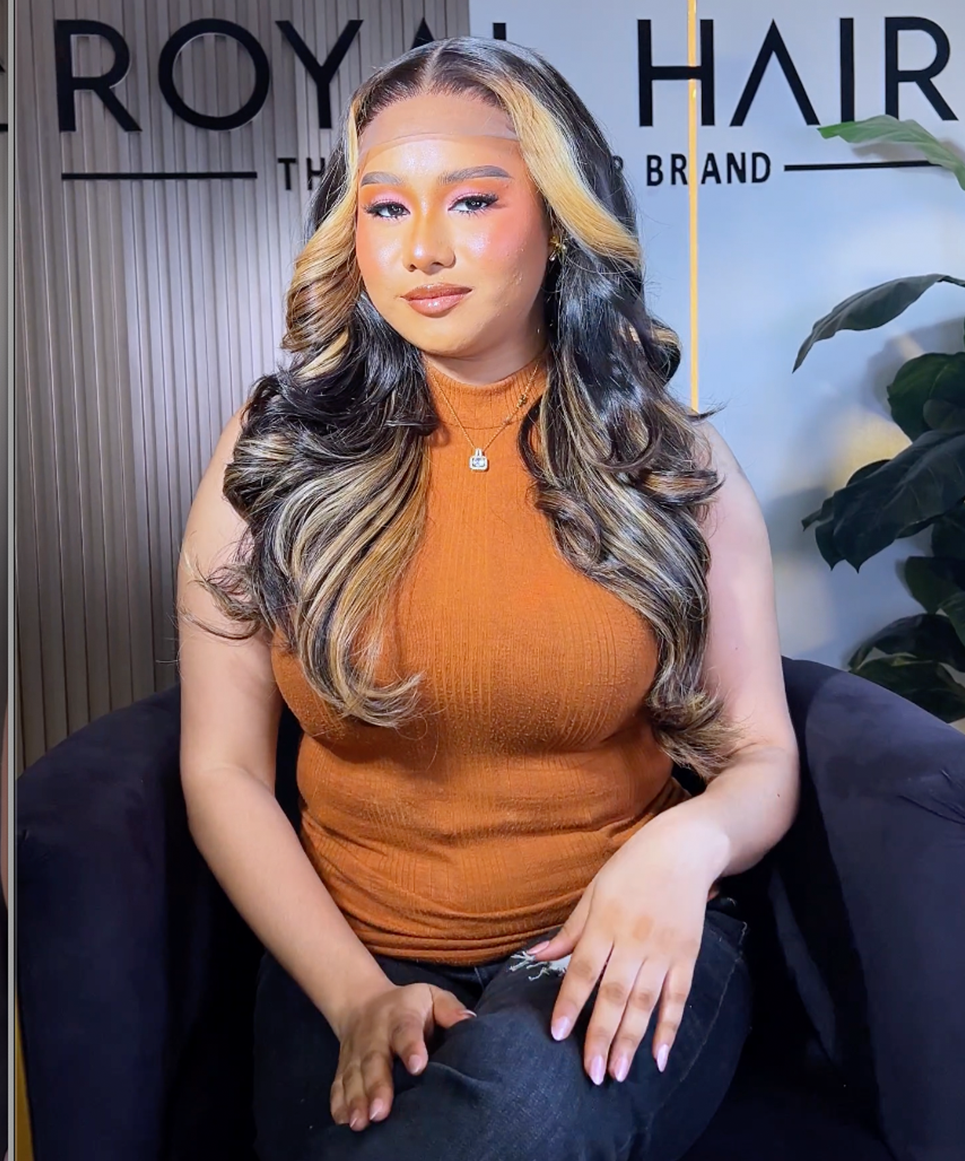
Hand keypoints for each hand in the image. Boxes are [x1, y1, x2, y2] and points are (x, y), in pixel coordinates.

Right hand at [330, 982, 475, 1130]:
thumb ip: (449, 1009)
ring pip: (354, 1076)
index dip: (411, 1048)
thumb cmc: (408, 1005)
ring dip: (356, 1100)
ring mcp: (356, 1053)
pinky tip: (343, 1120)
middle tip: (380, 1111)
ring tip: (360, 1122)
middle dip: (377, 1086)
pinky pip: (337, 1085)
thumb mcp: (431, 997)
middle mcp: (375, 1035)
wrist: (362, 1001)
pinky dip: (338, 1103)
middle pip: (375, 1060)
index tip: (418, 1066)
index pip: (406, 1031)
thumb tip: (469, 1021)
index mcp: (400, 1016)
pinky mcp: (343, 1067)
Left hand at [527, 815, 720, 1084]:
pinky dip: (669, 1028)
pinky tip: (659, 1057)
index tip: (556, 1034)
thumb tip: (537, 957)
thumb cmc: (631, 868)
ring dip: (630, 1039)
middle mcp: (634, 940)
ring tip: (617, 1073)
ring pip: (645, 1002)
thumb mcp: (594, 890)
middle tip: (590, 1073)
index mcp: (606, 923)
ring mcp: (663, 950)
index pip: (584, 970)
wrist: (683, 849)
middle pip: (615, 993)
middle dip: (601, 1035)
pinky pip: (678, 998)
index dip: (570, 1002)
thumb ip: (570, 929)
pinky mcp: (688, 956)